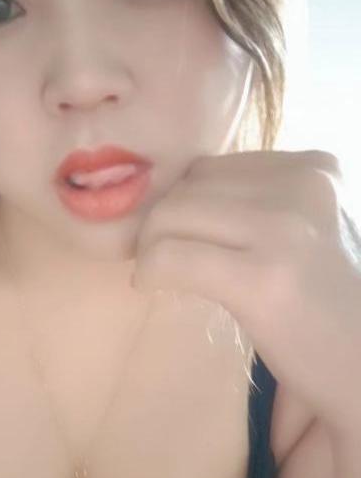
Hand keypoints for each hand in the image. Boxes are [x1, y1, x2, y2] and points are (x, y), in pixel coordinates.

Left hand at [132, 149, 360, 435]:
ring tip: (154, 273)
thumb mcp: (305, 233)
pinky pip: (172, 255)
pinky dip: (149, 269)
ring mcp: (285, 229)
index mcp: (315, 169)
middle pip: (189, 186)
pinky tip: (149, 285)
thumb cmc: (330, 310)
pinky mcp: (262, 277)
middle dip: (160, 223)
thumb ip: (257, 205)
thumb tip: (174, 199)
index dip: (182, 202)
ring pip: (172, 214)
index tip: (174, 236)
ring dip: (148, 245)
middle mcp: (304, 185)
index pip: (213, 168)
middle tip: (155, 257)